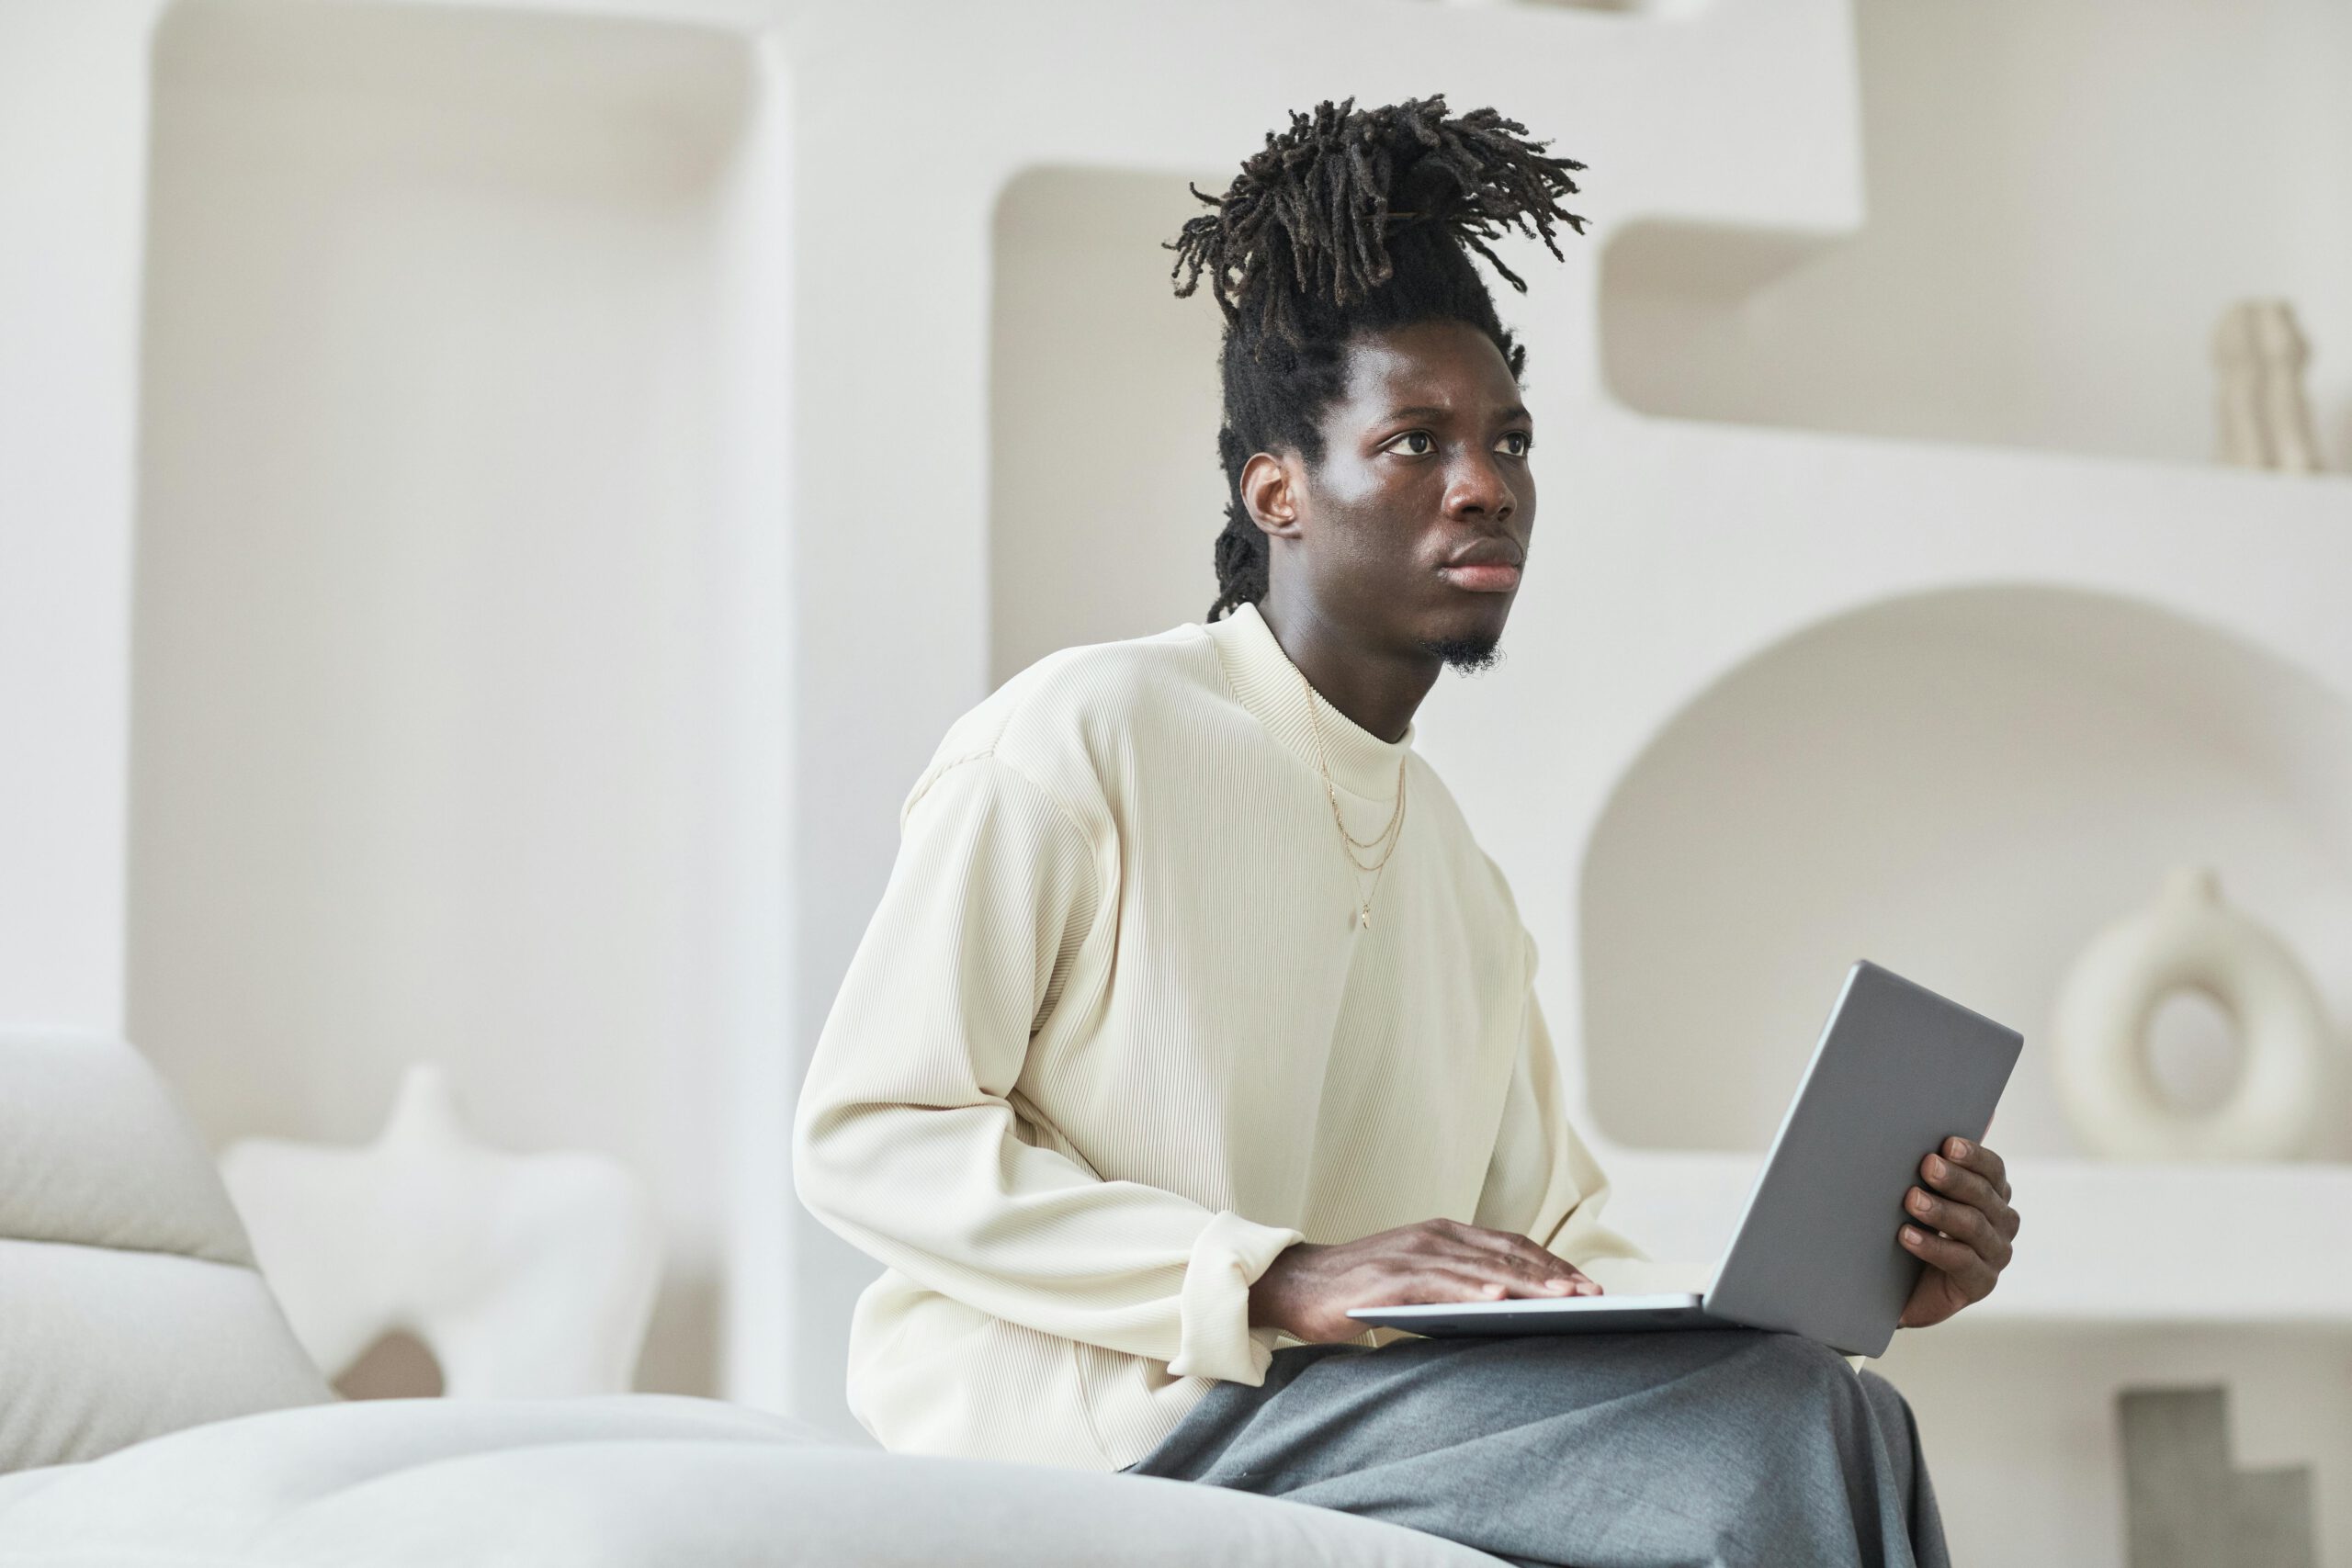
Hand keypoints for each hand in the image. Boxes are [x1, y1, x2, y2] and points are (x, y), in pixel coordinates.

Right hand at [1248, 1218, 1601, 1342]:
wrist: (1295, 1285)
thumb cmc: (1359, 1289)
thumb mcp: (1417, 1281)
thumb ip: (1455, 1286)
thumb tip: (1507, 1311)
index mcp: (1443, 1234)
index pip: (1511, 1246)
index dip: (1552, 1263)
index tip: (1587, 1285)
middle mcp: (1434, 1236)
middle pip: (1507, 1254)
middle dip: (1554, 1276)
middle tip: (1594, 1295)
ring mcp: (1413, 1253)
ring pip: (1483, 1267)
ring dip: (1528, 1284)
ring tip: (1564, 1299)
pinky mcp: (1391, 1275)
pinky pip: (1440, 1282)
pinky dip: (1473, 1290)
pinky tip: (1500, 1300)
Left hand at [1896, 1135, 2017, 1328]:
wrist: (1898, 1284)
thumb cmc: (1912, 1225)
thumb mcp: (1923, 1190)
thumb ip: (1939, 1160)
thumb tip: (1965, 1114)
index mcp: (1993, 1193)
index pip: (1993, 1169)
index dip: (1973, 1156)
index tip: (1947, 1144)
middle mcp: (2002, 1223)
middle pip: (1984, 1195)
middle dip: (1955, 1179)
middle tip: (1926, 1166)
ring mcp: (1996, 1254)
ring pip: (1974, 1227)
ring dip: (1941, 1211)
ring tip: (1911, 1199)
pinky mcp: (1981, 1283)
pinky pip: (1962, 1262)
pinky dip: (1933, 1247)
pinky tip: (1907, 1236)